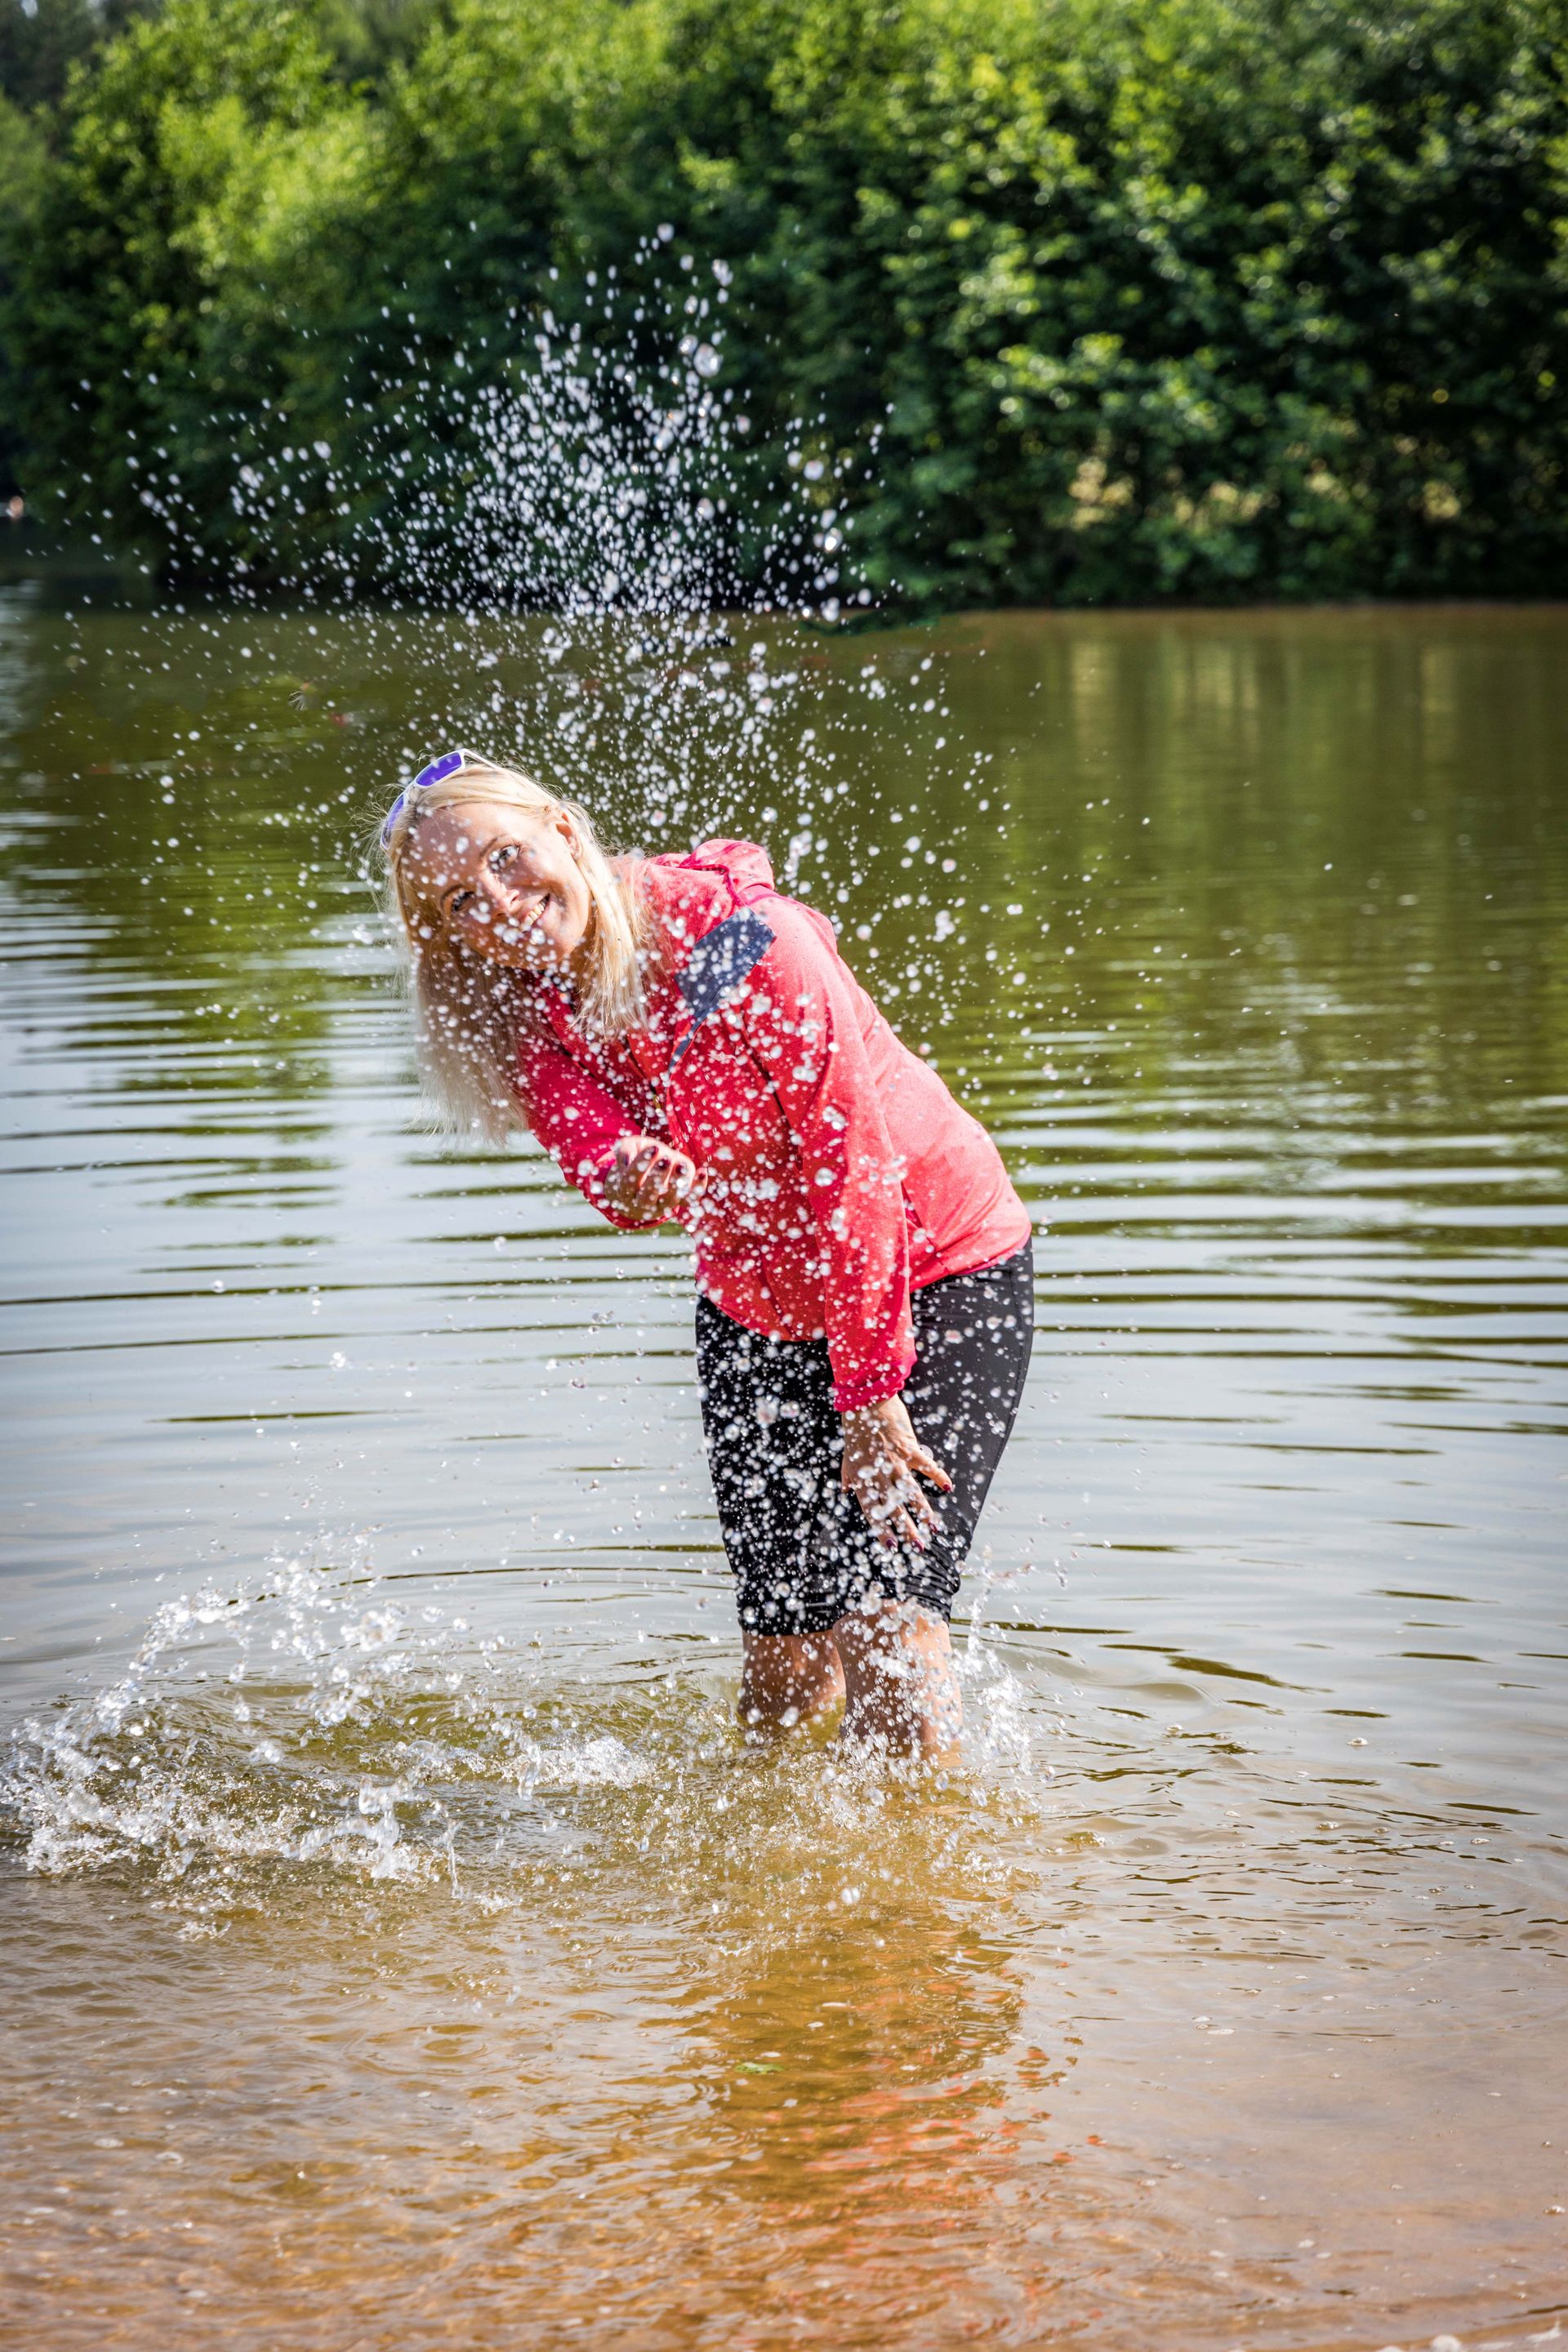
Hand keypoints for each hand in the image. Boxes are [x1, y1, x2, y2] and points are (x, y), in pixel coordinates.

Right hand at [605, 1134, 696, 1224]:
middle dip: (658, 1178)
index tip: (654, 1148)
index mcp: (625, 1190)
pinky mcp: (680, 1200)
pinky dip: (697, 1188)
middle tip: (666, 1159)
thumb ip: (624, 1149)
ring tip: (682, 1165)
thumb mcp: (628, 1149)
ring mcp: (662, 1204)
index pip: (630, 1181)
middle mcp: (642, 1202)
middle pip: (648, 1196)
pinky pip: (690, 1200)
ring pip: (670, 1201)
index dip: (640, 1165)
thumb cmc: (636, 1158)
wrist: (647, 1175)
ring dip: (677, 1184)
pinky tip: (702, 1171)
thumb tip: (627, 1160)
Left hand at [839, 1395, 952, 1549]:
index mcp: (863, 1477)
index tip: (889, 1545)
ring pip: (911, 1492)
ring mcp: (895, 1461)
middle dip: (906, 1529)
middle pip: (894, 1507)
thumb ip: (849, 1475)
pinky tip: (947, 1487)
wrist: (866, 1402)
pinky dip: (938, 1476)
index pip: (871, 1509)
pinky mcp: (909, 1448)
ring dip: (923, 1511)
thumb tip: (846, 1491)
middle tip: (917, 1547)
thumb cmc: (856, 1429)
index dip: (880, 1528)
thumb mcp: (848, 1456)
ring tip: (933, 1528)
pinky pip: (926, 1466)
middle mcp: (879, 1473)